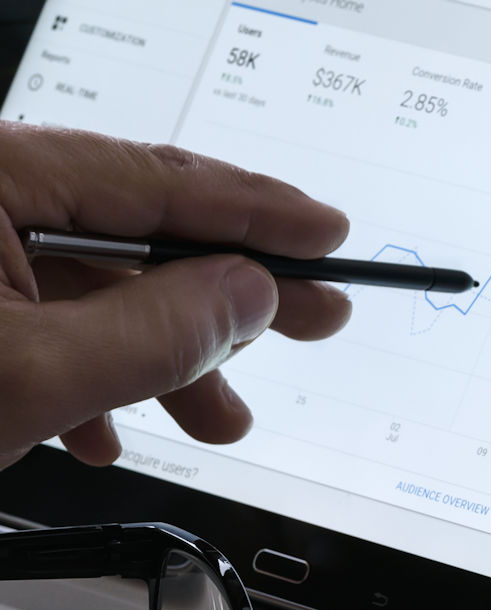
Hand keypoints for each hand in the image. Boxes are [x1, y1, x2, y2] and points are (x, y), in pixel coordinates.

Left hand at [0, 122, 352, 468]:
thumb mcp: (36, 373)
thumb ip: (157, 332)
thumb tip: (250, 295)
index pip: (157, 179)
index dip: (257, 212)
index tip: (325, 235)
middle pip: (134, 230)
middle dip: (222, 297)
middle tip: (312, 317)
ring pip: (92, 283)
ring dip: (160, 356)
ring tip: (213, 414)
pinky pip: (42, 311)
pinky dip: (87, 367)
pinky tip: (104, 421)